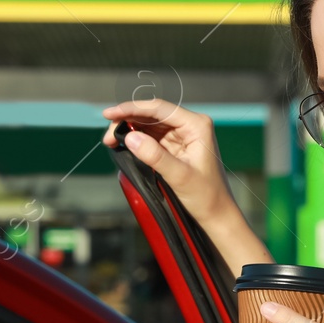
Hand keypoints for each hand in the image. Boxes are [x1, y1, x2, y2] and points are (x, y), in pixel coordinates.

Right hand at [102, 98, 236, 225]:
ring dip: (129, 130)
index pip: (159, 109)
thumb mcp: (179, 176)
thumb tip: (130, 137)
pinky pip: (151, 137)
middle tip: (107, 136)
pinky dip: (136, 140)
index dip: (132, 108)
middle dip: (127, 121)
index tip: (109, 114)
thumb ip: (155, 156)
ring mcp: (182, 135)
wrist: (216, 213)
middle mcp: (190, 125)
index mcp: (196, 125)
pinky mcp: (175, 147)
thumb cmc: (205, 195)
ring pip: (149, 125)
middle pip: (151, 114)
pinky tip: (123, 145)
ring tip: (111, 141)